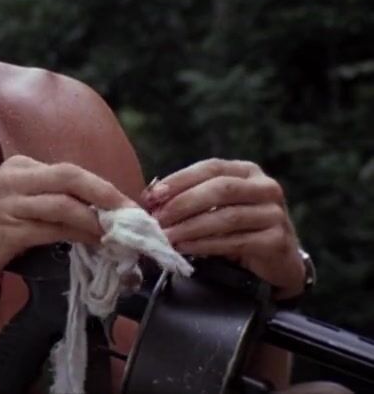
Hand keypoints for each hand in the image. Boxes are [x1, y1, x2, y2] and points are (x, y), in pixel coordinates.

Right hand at [0, 155, 136, 287]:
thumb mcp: (18, 208)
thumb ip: (51, 205)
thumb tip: (96, 215)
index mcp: (19, 168)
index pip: (70, 172)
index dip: (103, 188)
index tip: (127, 207)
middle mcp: (15, 178)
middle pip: (72, 177)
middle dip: (107, 194)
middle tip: (134, 215)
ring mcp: (11, 201)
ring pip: (65, 202)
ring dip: (98, 219)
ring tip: (120, 234)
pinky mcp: (9, 227)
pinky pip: (54, 227)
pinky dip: (80, 235)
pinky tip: (96, 243)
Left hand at [145, 159, 305, 298]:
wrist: (276, 259)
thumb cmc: (237, 227)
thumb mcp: (216, 206)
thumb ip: (189, 197)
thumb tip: (149, 199)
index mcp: (247, 171)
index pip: (211, 168)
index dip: (180, 180)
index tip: (152, 196)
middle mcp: (265, 188)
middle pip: (221, 189)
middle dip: (183, 203)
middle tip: (157, 218)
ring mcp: (275, 213)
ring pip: (227, 217)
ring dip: (190, 227)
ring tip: (167, 236)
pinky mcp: (276, 240)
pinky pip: (236, 241)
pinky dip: (205, 245)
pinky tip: (185, 248)